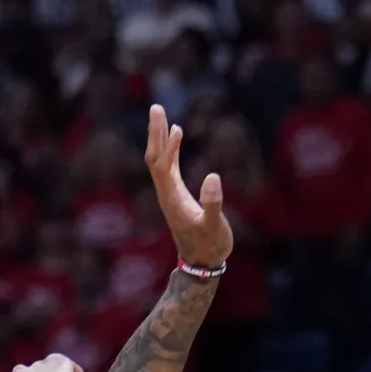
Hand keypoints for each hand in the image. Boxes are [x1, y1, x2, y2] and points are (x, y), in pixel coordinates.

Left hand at [145, 105, 231, 268]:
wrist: (202, 264)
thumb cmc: (210, 246)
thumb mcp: (215, 226)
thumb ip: (213, 203)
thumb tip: (212, 177)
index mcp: (172, 198)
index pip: (163, 165)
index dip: (167, 145)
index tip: (173, 125)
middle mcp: (167, 193)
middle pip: (155, 157)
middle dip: (155, 133)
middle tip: (155, 107)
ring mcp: (170, 194)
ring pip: (160, 160)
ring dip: (160, 138)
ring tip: (162, 115)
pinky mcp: (177, 195)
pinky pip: (169, 166)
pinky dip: (170, 149)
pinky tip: (176, 136)